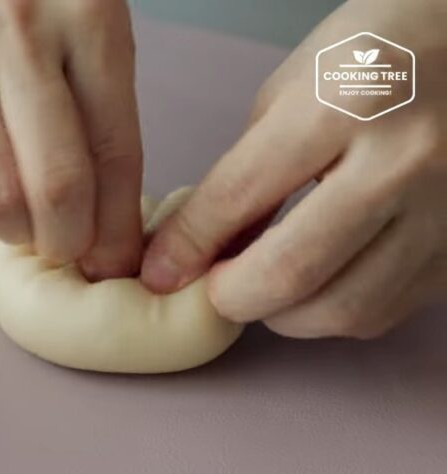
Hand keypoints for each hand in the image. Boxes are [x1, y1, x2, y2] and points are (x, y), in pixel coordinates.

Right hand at [0, 0, 143, 278]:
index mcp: (84, 17)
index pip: (113, 151)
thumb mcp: (89, 32)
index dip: (117, 225)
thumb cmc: (32, 2)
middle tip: (70, 248)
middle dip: (69, 241)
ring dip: (18, 230)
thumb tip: (107, 234)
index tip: (117, 261)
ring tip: (29, 221)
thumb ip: (103, 119)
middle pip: (53, 185)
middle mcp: (13, 36)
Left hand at [141, 0, 446, 338]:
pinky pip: (385, 310)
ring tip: (263, 285)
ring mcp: (445, 210)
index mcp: (347, 104)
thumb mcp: (293, 92)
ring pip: (341, 310)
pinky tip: (319, 281)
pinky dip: (336, 310)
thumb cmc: (377, 55)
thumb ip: (245, 174)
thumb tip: (201, 250)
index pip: (239, 197)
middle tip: (211, 289)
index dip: (185, 246)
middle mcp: (404, 161)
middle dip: (229, 297)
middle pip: (291, 274)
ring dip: (283, 314)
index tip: (159, 272)